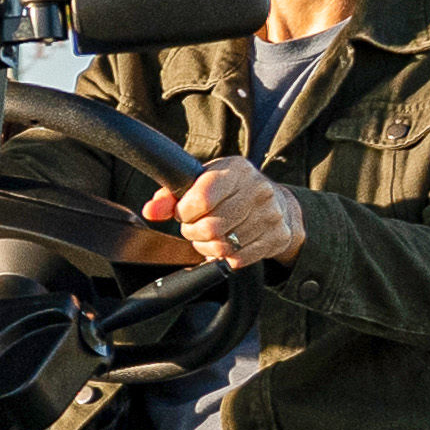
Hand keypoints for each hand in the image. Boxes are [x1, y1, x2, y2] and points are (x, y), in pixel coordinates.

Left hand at [162, 158, 305, 272]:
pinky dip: (224, 257)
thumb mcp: (203, 182)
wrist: (279, 205)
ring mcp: (270, 215)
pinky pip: (238, 259)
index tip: (182, 213)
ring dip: (206, 247)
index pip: (202, 198)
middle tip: (193, 228)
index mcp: (236, 170)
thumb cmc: (232, 192)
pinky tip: (224, 246)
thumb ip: (171, 195)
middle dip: (193, 232)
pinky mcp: (277, 238)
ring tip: (207, 237)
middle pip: (211, 227)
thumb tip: (150, 211)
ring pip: (223, 246)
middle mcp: (258, 190)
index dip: (184, 212)